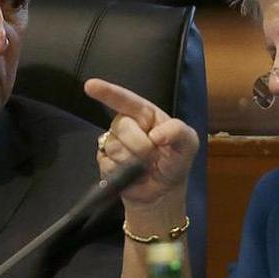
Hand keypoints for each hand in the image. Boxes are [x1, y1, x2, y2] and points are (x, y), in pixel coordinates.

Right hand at [83, 78, 198, 216]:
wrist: (163, 192)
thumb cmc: (175, 162)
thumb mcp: (188, 144)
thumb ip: (178, 132)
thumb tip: (155, 135)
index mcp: (145, 114)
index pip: (125, 99)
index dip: (107, 92)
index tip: (90, 85)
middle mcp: (126, 125)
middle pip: (122, 125)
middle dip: (141, 144)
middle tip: (154, 156)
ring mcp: (114, 143)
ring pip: (115, 147)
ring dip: (134, 161)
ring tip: (145, 167)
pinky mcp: (105, 162)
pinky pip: (108, 164)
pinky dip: (124, 173)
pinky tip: (133, 175)